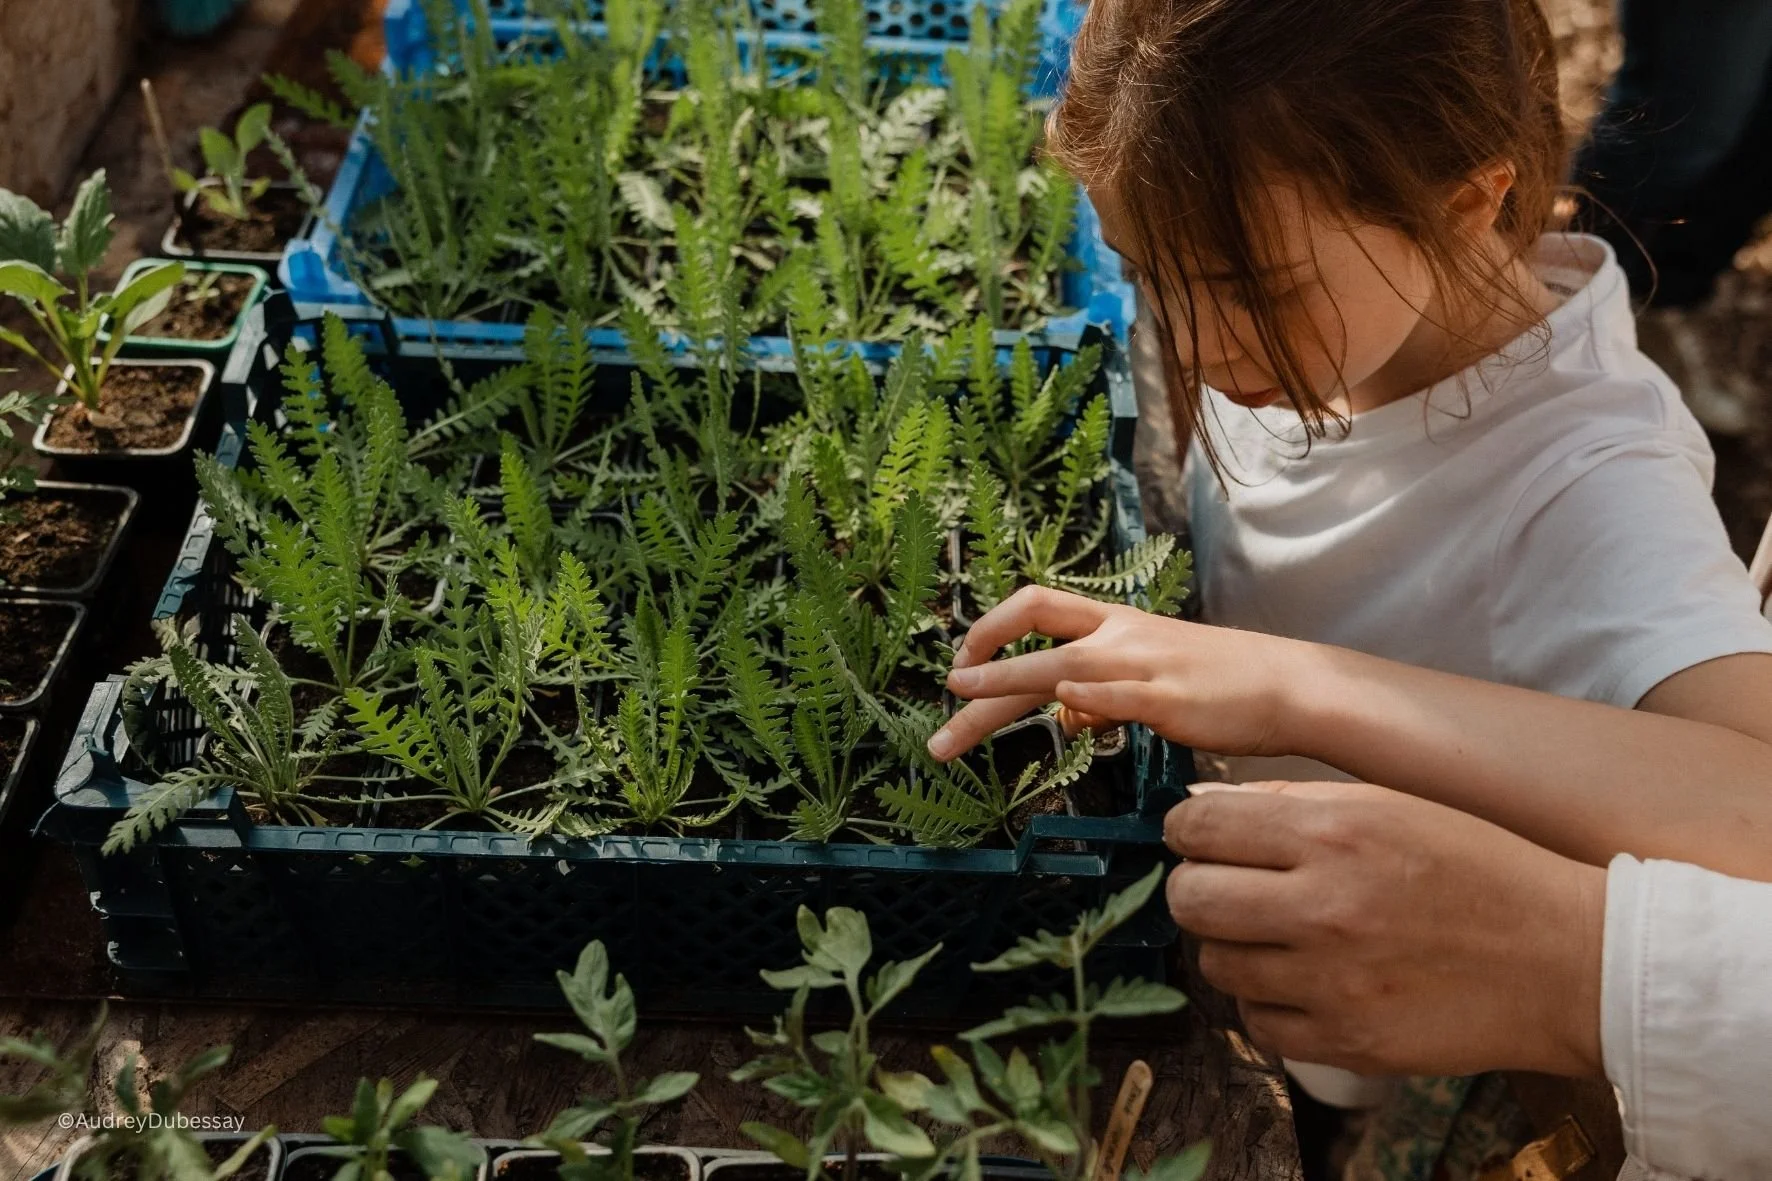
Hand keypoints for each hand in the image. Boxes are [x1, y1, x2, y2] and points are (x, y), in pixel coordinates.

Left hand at [926, 585, 1311, 761]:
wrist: (1288, 686)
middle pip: (1035, 631)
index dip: (993, 624)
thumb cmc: (1220, 685)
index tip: (962, 660)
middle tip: (943, 695)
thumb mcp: (1150, 679)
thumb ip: (1101, 695)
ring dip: (1007, 682)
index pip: (1038, 604)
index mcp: (1115, 624)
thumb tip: (1064, 716)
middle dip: (982, 664)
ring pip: (1064, 663)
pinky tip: (1060, 708)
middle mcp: (1122, 636)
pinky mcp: (1170, 700)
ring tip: (962, 703)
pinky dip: (1089, 698)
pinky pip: (1120, 696)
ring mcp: (1145, 666)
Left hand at [1164, 782, 1606, 1078]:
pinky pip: (1256, 1023)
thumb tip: (1205, 813)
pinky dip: (1267, 1003)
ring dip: (1233, 947)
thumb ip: (1291, 805)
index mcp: (1333, 832)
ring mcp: (1333, 982)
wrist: (1570, 962)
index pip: (1199, 830)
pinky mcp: (1348, 1042)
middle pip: (1191, 900)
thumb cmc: (1482, 873)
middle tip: (1228, 888)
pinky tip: (1303, 981)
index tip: (1200, 840)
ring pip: (1216, 964)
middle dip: (1198, 889)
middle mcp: (1324, 906)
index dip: (1188, 834)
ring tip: (1275, 935)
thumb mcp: (1390, 806)